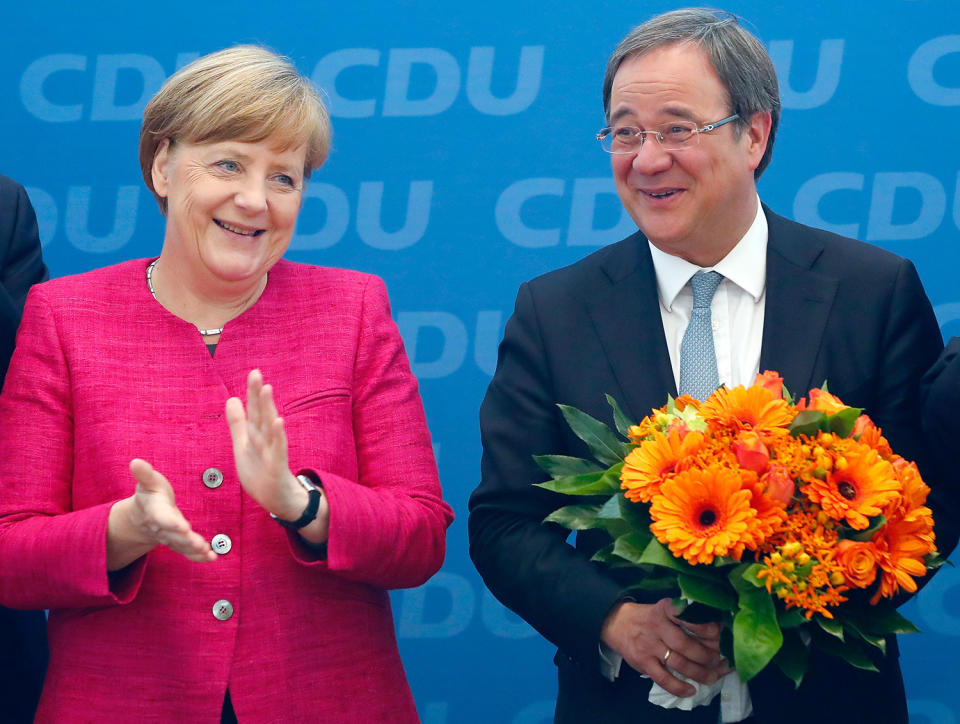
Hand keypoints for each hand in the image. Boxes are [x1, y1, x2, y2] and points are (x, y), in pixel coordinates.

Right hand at [107, 458, 215, 570]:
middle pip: (173, 536)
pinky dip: (198, 557)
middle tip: (199, 544)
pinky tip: (212, 558)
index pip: (163, 518)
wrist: (143, 516)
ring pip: (181, 546)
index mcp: (155, 511)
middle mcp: (162, 528)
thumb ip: (144, 474)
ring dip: (194, 550)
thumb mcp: (147, 482)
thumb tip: (135, 461)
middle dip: (186, 540)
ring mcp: (170, 538)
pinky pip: (188, 553)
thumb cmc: (150, 494)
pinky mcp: (178, 543)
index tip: (182, 527)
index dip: (171, 523)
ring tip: (207, 552)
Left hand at [226, 370, 323, 526]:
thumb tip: (231, 398)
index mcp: (256, 434)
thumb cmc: (261, 471)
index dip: (252, 393)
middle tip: (257, 374)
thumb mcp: (243, 445)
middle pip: (261, 414)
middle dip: (259, 394)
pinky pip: (278, 448)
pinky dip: (278, 435)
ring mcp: (273, 451)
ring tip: (266, 390)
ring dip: (268, 408)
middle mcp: (266, 439)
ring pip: (269, 427)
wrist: (277, 498)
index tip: (253, 372)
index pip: (254, 410)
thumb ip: (238, 423)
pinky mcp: (277, 465)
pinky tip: (278, 421)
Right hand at [600, 598, 729, 696]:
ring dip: (699, 673)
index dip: (706, 626)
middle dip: (708, 655)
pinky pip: (663, 679)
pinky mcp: (642, 662)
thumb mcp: (663, 609)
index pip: (688, 616)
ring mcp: (649, 646)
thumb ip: (683, 618)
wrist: (615, 622)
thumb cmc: (647, 617)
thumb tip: (717, 631)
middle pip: (686, 644)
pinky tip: (691, 690)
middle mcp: (657, 627)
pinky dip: (678, 687)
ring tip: (713, 676)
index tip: (722, 633)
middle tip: (722, 660)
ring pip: (678, 663)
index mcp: (664, 610)